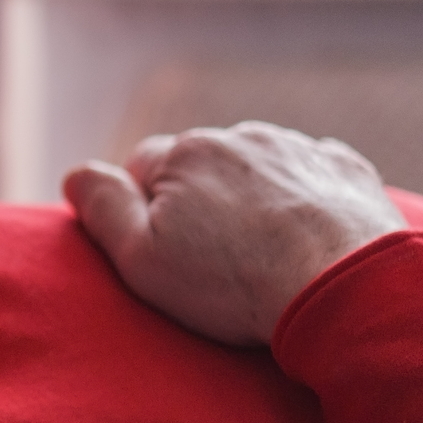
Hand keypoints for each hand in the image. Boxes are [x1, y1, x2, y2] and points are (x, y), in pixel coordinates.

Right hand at [62, 122, 406, 345]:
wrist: (346, 287)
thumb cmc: (236, 282)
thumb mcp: (143, 259)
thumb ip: (104, 210)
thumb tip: (75, 174)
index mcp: (186, 151)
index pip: (142, 168)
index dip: (146, 213)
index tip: (169, 253)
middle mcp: (240, 135)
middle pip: (201, 165)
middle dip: (201, 201)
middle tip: (217, 262)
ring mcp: (298, 148)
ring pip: (256, 167)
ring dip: (252, 198)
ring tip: (264, 255)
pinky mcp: (345, 169)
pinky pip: (311, 176)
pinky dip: (303, 200)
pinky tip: (306, 242)